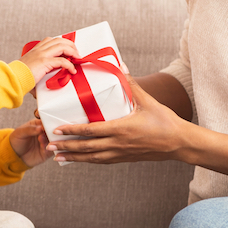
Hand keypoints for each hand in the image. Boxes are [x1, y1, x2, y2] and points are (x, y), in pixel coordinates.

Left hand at [9, 118, 50, 167]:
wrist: (14, 156)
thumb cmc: (16, 141)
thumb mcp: (20, 133)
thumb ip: (30, 129)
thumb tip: (40, 128)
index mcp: (38, 125)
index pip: (47, 121)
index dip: (49, 122)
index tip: (47, 125)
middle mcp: (45, 133)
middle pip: (53, 131)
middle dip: (51, 132)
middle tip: (44, 134)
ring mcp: (47, 142)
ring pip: (55, 140)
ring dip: (51, 140)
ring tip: (41, 141)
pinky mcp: (48, 152)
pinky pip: (54, 150)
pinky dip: (52, 149)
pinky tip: (45, 148)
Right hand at [18, 36, 79, 84]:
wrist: (12, 79)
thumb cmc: (19, 78)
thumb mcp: (30, 71)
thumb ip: (38, 73)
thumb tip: (42, 88)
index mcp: (35, 50)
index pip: (50, 40)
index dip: (62, 43)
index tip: (68, 50)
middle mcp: (39, 50)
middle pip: (59, 40)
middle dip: (70, 44)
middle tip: (76, 53)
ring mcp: (41, 55)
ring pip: (62, 46)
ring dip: (72, 51)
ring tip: (77, 57)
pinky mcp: (44, 62)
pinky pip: (62, 61)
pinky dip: (69, 65)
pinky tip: (72, 70)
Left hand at [46, 74, 186, 163]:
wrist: (179, 143)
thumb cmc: (164, 121)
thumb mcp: (148, 101)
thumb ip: (132, 85)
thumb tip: (121, 66)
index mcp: (121, 129)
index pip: (91, 131)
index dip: (72, 131)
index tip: (57, 129)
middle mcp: (117, 144)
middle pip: (86, 147)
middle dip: (66, 147)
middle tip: (48, 145)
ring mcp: (120, 153)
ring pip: (91, 158)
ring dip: (73, 157)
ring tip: (57, 157)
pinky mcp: (124, 158)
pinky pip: (101, 161)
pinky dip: (87, 160)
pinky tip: (78, 160)